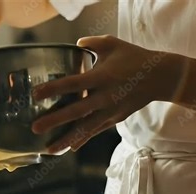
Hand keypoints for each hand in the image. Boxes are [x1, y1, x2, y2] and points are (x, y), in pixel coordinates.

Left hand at [32, 35, 182, 152]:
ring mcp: (110, 110)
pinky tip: (69, 148)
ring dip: (66, 139)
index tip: (35, 94)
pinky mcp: (115, 118)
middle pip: (76, 111)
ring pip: (85, 128)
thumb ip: (91, 43)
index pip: (73, 84)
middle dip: (55, 121)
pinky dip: (83, 139)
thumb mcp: (112, 44)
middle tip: (35, 128)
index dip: (53, 89)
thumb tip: (76, 44)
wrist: (160, 77)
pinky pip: (96, 131)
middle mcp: (105, 96)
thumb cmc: (133, 58)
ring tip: (48, 149)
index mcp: (102, 77)